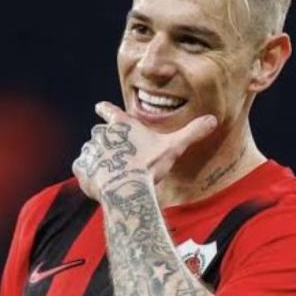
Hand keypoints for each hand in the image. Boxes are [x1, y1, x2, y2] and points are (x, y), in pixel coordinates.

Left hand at [72, 101, 216, 200]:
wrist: (126, 188)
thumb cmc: (149, 166)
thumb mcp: (173, 147)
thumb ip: (192, 132)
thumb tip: (214, 119)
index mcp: (122, 125)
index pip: (110, 111)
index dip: (105, 109)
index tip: (99, 106)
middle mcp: (102, 134)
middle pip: (100, 134)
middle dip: (106, 143)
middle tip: (117, 158)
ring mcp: (90, 150)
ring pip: (90, 151)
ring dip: (97, 159)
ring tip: (109, 172)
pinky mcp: (82, 168)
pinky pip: (81, 168)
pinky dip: (87, 173)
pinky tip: (97, 182)